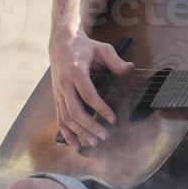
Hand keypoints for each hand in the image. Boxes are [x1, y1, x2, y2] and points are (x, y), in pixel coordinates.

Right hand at [48, 31, 132, 148]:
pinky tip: (76, 145)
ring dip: (79, 132)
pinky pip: (59, 119)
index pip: (88, 94)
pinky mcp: (57, 98)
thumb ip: (115, 60)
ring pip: (66, 117)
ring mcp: (58, 93)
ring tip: (94, 142)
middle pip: (75, 110)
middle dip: (89, 126)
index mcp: (75, 71)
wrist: (62, 43)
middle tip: (104, 137)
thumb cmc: (85, 47)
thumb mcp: (102, 48)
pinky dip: (66, 133)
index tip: (113, 119)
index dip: (100, 109)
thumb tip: (130, 68)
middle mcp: (64, 84)